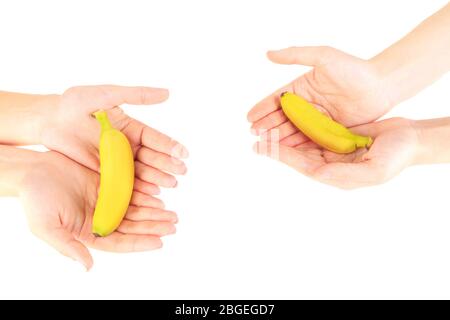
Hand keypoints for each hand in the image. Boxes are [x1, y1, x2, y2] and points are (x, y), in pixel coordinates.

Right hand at [20, 151, 177, 269]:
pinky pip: (131, 191)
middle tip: (173, 225)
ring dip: (153, 212)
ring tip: (171, 214)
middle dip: (153, 226)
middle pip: (133, 226)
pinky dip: (145, 194)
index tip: (159, 242)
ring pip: (135, 210)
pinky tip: (158, 195)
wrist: (32, 170)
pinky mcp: (108, 184)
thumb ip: (68, 247)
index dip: (139, 242)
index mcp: (89, 232)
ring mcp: (106, 201)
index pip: (120, 242)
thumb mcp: (47, 226)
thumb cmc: (36, 199)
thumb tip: (87, 267)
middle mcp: (101, 218)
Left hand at [41, 85, 188, 193]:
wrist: (49, 121)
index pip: (155, 138)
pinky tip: (150, 193)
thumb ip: (135, 95)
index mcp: (131, 129)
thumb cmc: (76, 103)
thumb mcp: (106, 95)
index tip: (183, 154)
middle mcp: (128, 146)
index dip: (170, 146)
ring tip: (169, 185)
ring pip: (141, 172)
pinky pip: (123, 183)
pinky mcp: (105, 174)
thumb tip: (167, 93)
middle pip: (152, 158)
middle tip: (180, 173)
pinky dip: (137, 189)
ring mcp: (117, 162)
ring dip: (156, 179)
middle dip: (167, 166)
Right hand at [248, 46, 391, 145]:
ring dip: (277, 137)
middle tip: (254, 134)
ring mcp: (317, 119)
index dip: (262, 108)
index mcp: (302, 88)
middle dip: (266, 125)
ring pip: (292, 130)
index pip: (277, 99)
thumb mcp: (324, 57)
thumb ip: (296, 55)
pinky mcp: (328, 131)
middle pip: (281, 117)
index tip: (249, 118)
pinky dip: (295, 145)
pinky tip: (284, 150)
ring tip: (264, 144)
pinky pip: (308, 139)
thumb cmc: (354, 69)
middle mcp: (307, 104)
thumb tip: (268, 54)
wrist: (382, 86)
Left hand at [254, 117, 419, 188]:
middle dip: (278, 145)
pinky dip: (300, 125)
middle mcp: (331, 164)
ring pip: (303, 142)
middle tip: (257, 136)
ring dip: (285, 135)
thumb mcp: (374, 170)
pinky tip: (288, 118)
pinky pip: (314, 130)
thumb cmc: (398, 157)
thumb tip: (316, 174)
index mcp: (336, 174)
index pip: (303, 164)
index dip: (283, 156)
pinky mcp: (338, 136)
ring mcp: (334, 150)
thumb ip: (344, 175)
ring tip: (266, 127)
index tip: (264, 148)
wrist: (412, 138)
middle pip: (298, 154)